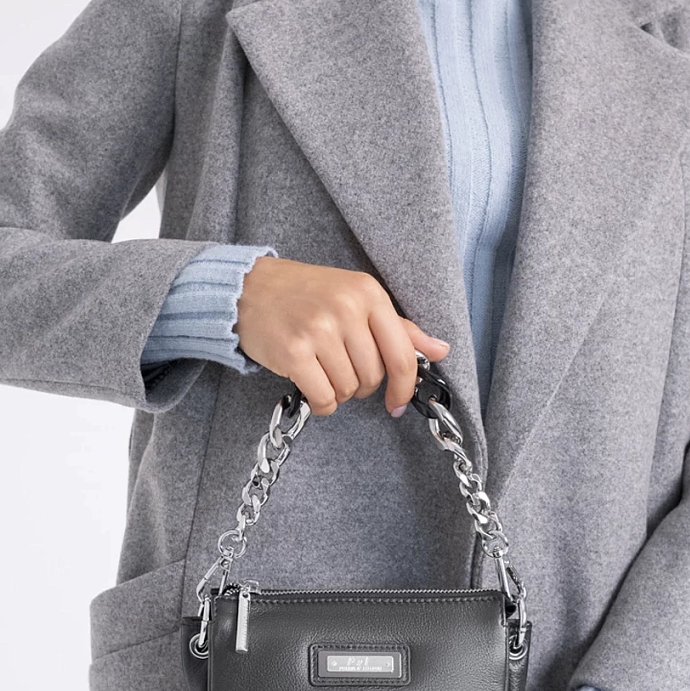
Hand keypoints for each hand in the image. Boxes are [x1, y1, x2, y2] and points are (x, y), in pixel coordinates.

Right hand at [233, 256, 450, 415]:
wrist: (248, 287)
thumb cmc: (305, 294)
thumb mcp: (355, 298)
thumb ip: (399, 327)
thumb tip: (441, 349)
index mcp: (368, 293)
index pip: (402, 355)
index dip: (405, 388)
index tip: (397, 403)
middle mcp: (346, 309)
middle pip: (373, 377)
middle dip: (360, 384)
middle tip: (340, 368)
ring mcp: (319, 330)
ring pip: (348, 389)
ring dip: (337, 391)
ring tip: (321, 369)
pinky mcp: (294, 352)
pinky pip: (323, 398)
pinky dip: (320, 402)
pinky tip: (310, 385)